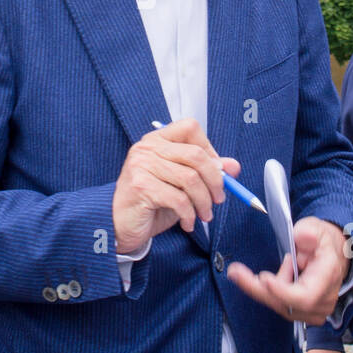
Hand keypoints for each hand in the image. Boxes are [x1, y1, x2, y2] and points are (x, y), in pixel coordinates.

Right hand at [111, 118, 234, 254]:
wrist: (118, 224)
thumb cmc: (150, 202)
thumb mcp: (181, 185)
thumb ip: (206, 172)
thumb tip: (234, 166)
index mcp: (157, 140)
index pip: (190, 128)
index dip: (209, 148)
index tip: (217, 170)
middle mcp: (147, 148)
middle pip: (196, 155)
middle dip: (215, 180)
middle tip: (218, 198)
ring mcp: (142, 165)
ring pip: (190, 179)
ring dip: (204, 202)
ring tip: (204, 214)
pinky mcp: (141, 186)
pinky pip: (179, 199)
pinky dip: (190, 214)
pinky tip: (188, 222)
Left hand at [227, 216, 348, 324]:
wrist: (332, 254)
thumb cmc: (322, 242)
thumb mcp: (316, 227)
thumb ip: (309, 231)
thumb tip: (302, 236)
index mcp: (328, 276)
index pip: (305, 296)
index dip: (282, 291)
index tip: (263, 278)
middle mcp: (324, 298)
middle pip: (285, 304)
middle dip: (257, 288)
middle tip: (236, 272)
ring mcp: (315, 309)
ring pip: (279, 306)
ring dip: (266, 286)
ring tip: (281, 263)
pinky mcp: (304, 312)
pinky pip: (279, 305)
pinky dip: (269, 292)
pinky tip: (273, 277)